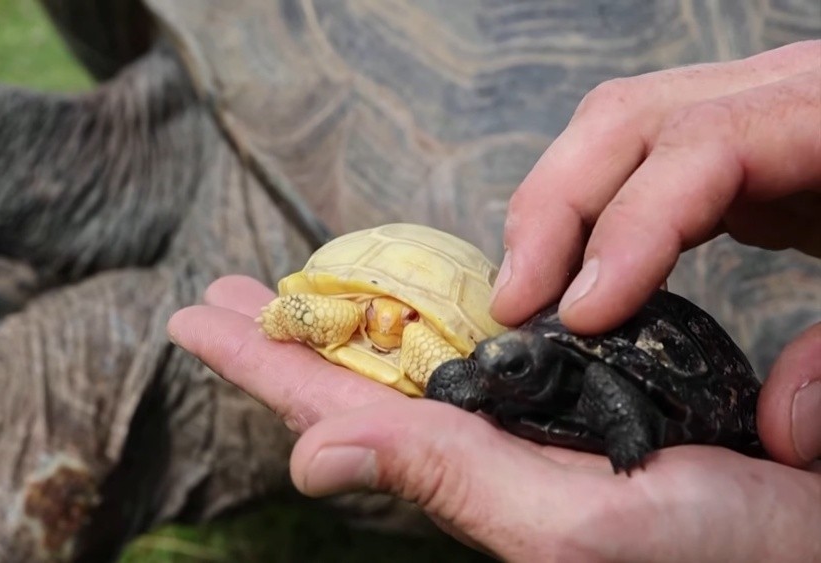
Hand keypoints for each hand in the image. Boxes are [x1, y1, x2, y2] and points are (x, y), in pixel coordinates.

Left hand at [168, 275, 820, 561]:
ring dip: (343, 327)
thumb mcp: (567, 523)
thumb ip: (443, 484)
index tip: (194, 318)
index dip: (259, 361)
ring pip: (405, 367)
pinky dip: (424, 329)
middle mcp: (477, 451)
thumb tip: (307, 456)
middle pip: (352, 383)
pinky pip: (472, 358)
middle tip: (218, 297)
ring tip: (289, 295)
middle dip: (283, 337)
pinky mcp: (568, 404)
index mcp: (461, 475)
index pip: (331, 409)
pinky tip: (402, 319)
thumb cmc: (713, 553)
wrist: (804, 541)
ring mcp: (518, 429)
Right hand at [489, 39, 820, 468]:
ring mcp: (744, 111)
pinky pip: (627, 158)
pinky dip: (582, 212)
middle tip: (515, 307)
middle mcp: (776, 95)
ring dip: (551, 211)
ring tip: (524, 294)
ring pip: (610, 131)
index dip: (630, 227)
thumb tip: (781, 428)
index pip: (703, 147)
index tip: (580, 317)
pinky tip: (569, 271)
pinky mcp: (727, 142)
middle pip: (627, 120)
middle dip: (553, 213)